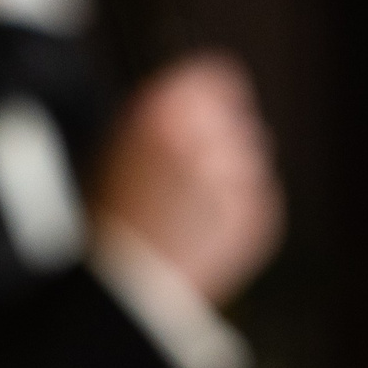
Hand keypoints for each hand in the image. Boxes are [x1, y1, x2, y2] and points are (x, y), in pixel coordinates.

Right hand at [94, 54, 283, 305]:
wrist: (125, 289)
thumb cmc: (109, 219)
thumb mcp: (115, 147)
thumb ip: (161, 118)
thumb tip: (196, 104)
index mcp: (166, 108)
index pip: (219, 77)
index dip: (216, 97)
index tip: (213, 113)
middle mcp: (207, 133)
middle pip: (240, 122)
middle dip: (222, 144)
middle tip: (193, 180)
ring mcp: (237, 174)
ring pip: (251, 161)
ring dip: (230, 179)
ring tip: (190, 214)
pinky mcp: (258, 212)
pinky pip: (258, 199)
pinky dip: (237, 214)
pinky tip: (202, 235)